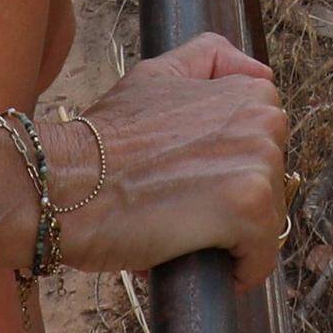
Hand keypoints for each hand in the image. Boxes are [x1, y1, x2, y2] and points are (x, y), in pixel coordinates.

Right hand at [58, 38, 288, 283]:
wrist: (64, 183)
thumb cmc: (102, 139)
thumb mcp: (155, 76)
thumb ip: (208, 59)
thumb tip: (260, 71)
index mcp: (252, 94)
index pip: (265, 151)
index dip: (225, 172)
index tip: (189, 182)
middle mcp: (265, 122)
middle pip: (269, 187)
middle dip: (229, 205)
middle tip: (178, 208)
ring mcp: (260, 164)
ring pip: (265, 224)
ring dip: (227, 240)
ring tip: (179, 235)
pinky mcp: (249, 210)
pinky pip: (260, 258)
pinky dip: (236, 273)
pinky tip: (202, 267)